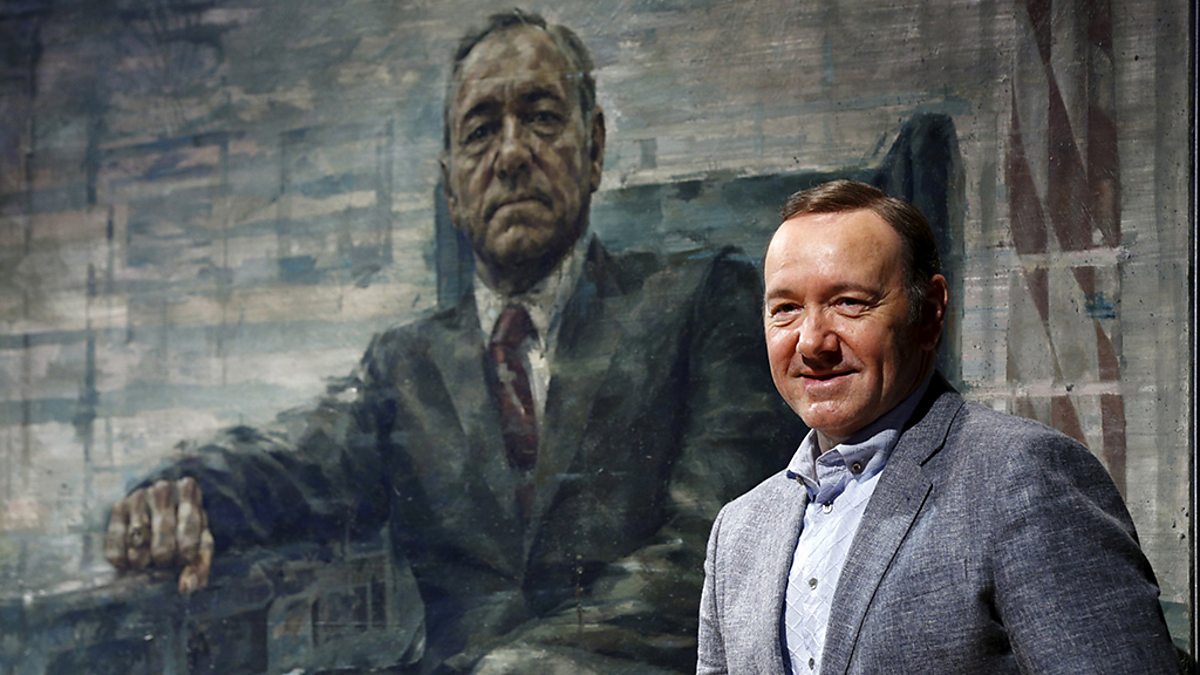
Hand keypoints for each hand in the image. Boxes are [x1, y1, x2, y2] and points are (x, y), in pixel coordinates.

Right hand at [104, 477, 214, 593]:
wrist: (155, 508)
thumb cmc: (184, 531)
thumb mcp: (198, 543)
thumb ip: (199, 565)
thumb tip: (186, 587)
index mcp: (189, 492)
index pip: (190, 528)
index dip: (186, 553)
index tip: (182, 560)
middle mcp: (163, 489)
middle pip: (163, 537)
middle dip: (164, 558)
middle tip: (163, 562)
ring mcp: (138, 496)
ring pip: (138, 539)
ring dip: (142, 561)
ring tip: (146, 564)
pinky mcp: (118, 507)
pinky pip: (116, 541)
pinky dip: (122, 559)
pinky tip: (127, 564)